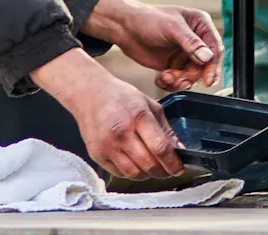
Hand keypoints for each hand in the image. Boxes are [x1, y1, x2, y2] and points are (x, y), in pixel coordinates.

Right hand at [31, 48, 184, 179]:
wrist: (89, 94)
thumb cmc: (120, 97)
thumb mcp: (149, 105)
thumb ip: (165, 129)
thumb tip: (178, 150)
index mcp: (138, 117)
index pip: (160, 148)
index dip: (173, 162)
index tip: (178, 166)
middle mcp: (121, 133)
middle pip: (148, 165)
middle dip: (163, 171)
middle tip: (167, 169)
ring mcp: (107, 146)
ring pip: (134, 174)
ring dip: (147, 174)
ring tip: (151, 166)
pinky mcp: (97, 155)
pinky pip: (120, 173)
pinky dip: (131, 172)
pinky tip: (134, 163)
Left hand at [82, 0, 222, 91]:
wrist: (123, 27)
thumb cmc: (147, 18)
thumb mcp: (171, 27)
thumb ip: (191, 43)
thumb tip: (207, 58)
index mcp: (200, 25)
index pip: (214, 49)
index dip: (213, 66)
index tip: (208, 80)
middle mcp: (195, 41)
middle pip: (204, 66)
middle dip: (192, 76)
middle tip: (180, 80)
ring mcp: (184, 54)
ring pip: (192, 76)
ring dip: (180, 80)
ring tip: (166, 77)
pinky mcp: (173, 65)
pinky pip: (178, 80)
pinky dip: (170, 83)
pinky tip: (161, 78)